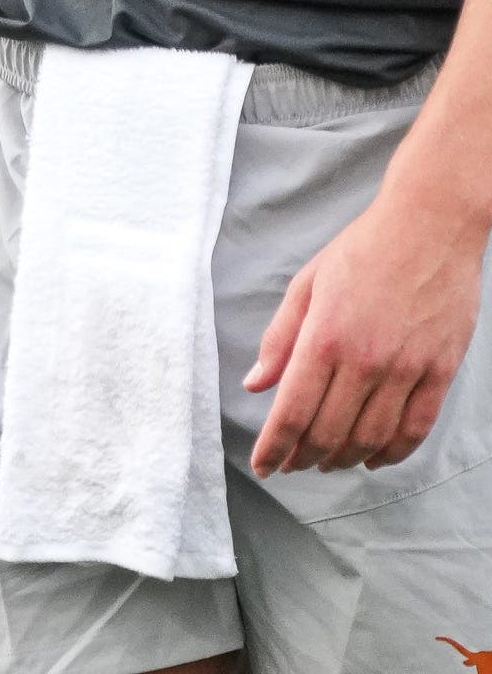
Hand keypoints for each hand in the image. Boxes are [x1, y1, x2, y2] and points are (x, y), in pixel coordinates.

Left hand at [246, 183, 483, 475]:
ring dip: (345, 459)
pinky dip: (393, 453)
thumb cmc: (360, 250)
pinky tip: (374, 458)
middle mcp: (365, 361)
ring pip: (371, 438)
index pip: (293, 410)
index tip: (262, 466)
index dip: (275, 446)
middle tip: (290, 466)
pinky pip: (415, 429)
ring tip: (326, 464)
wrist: (428, 228)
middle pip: (330, 432)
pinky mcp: (440, 373)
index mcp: (325, 337)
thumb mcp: (306, 284)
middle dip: (304, 457)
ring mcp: (406, 370)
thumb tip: (255, 385)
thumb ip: (280, 338)